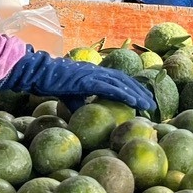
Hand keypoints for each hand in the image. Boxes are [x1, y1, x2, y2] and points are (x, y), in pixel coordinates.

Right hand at [0, 49, 155, 111]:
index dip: (133, 89)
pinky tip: (134, 101)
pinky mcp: (88, 79)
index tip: (145, 100)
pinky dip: (124, 93)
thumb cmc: (55, 85)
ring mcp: (94, 73)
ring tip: (149, 106)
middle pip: (126, 81)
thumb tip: (88, 120)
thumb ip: (83, 106)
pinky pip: (110, 87)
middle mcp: (99, 71)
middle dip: (141, 92)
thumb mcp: (72, 99)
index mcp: (97, 74)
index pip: (120, 81)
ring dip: (137, 94)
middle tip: (153, 106)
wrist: (40, 74)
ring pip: (122, 83)